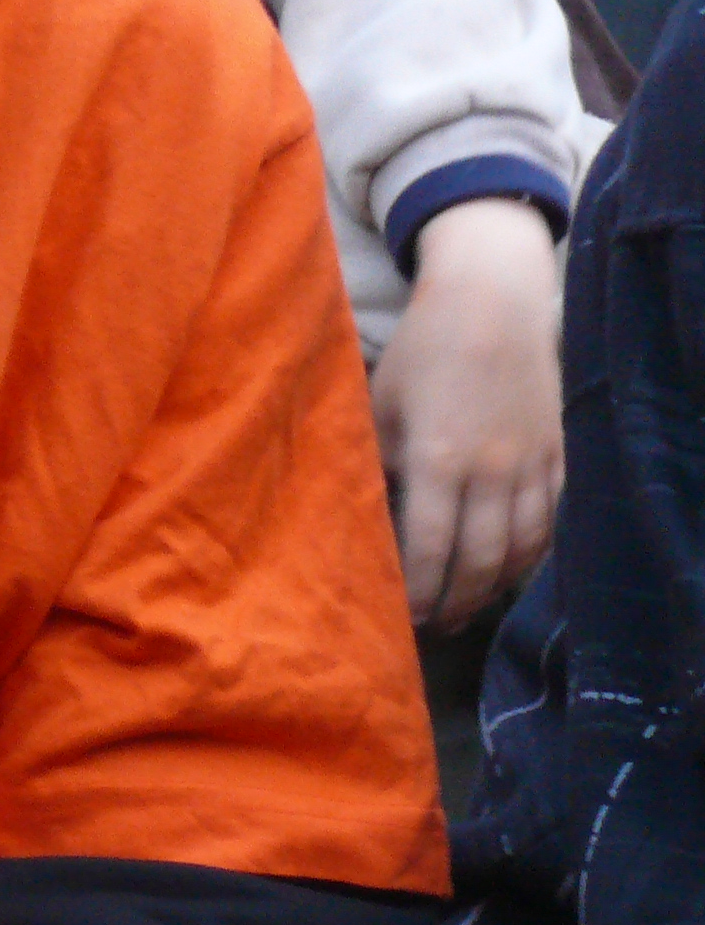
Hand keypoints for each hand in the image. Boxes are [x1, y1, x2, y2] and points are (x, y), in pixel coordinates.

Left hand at [374, 196, 563, 630]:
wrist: (492, 302)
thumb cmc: (423, 348)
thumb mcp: (381, 400)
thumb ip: (379, 458)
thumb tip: (366, 509)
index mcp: (440, 456)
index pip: (433, 545)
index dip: (421, 588)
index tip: (407, 614)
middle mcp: (493, 469)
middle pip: (482, 558)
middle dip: (460, 599)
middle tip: (439, 623)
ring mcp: (533, 462)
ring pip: (524, 547)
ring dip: (498, 585)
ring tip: (473, 605)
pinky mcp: (558, 452)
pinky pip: (553, 519)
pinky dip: (535, 553)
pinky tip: (514, 567)